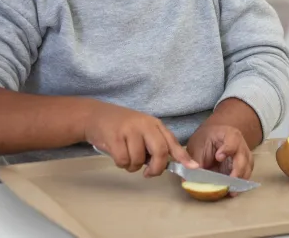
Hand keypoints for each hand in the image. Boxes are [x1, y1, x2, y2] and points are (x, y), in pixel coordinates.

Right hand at [84, 102, 198, 176]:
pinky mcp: (115, 137)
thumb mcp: (142, 130)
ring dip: (132, 166)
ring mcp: (129, 130)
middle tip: (148, 173)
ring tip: (126, 156)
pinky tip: (116, 153)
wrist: (95, 115)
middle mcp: (144, 125)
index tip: (193, 168)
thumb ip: (156, 143)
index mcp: (154, 124)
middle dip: (156, 168)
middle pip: (160, 151)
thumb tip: (171, 164)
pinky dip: (120, 163)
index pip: (172, 141)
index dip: (183, 156)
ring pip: (139, 160)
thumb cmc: (121, 126)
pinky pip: (123, 160)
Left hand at [187, 124, 253, 185]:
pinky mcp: (245, 166)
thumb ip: (195, 161)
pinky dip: (239, 183)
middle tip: (228, 185)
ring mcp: (245, 155)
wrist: (211, 137)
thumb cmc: (204, 139)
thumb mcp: (196, 147)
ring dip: (240, 181)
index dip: (227, 150)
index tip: (218, 157)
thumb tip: (188, 180)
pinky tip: (232, 191)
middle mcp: (241, 144)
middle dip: (237, 172)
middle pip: (243, 159)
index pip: (233, 142)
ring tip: (231, 192)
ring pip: (247, 169)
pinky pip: (245, 175)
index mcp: (229, 134)